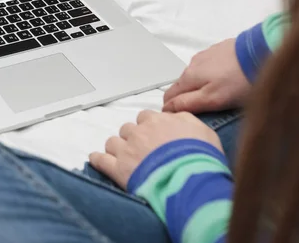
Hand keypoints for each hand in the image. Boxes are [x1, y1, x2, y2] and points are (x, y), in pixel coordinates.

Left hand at [89, 110, 221, 189]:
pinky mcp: (119, 170)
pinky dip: (98, 160)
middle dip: (133, 138)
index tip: (154, 135)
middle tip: (142, 150)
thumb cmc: (200, 157)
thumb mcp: (202, 129)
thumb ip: (184, 119)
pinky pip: (101, 161)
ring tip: (124, 157)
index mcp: (157, 121)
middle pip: (128, 129)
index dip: (149, 127)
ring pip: (113, 142)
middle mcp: (139, 133)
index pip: (146, 117)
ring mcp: (127, 151)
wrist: (191, 180)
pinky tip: (96, 159)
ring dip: (117, 148)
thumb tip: (175, 117)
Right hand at [163, 38, 249, 113]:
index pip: (169, 96)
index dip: (171, 109)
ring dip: (199, 86)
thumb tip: (167, 108)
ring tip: (216, 97)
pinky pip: (208, 67)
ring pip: (195, 76)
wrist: (263, 52)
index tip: (181, 119)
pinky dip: (211, 76)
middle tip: (201, 112)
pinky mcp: (219, 51)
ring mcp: (206, 55)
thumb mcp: (213, 99)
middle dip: (185, 98)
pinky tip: (225, 81)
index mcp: (188, 77)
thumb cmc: (240, 80)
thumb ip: (187, 104)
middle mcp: (192, 64)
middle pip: (181, 86)